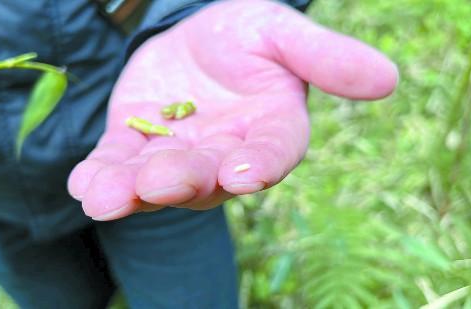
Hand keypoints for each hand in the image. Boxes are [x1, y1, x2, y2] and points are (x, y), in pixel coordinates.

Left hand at [68, 0, 397, 219]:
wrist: (196, 37)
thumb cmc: (249, 35)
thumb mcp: (284, 33)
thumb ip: (327, 57)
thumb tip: (388, 78)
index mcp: (269, 130)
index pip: (272, 153)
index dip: (262, 164)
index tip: (248, 173)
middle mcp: (225, 154)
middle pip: (209, 175)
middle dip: (185, 178)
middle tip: (161, 180)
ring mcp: (177, 153)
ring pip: (157, 180)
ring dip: (132, 190)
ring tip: (105, 198)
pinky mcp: (134, 145)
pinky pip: (117, 165)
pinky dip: (100, 177)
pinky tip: (83, 184)